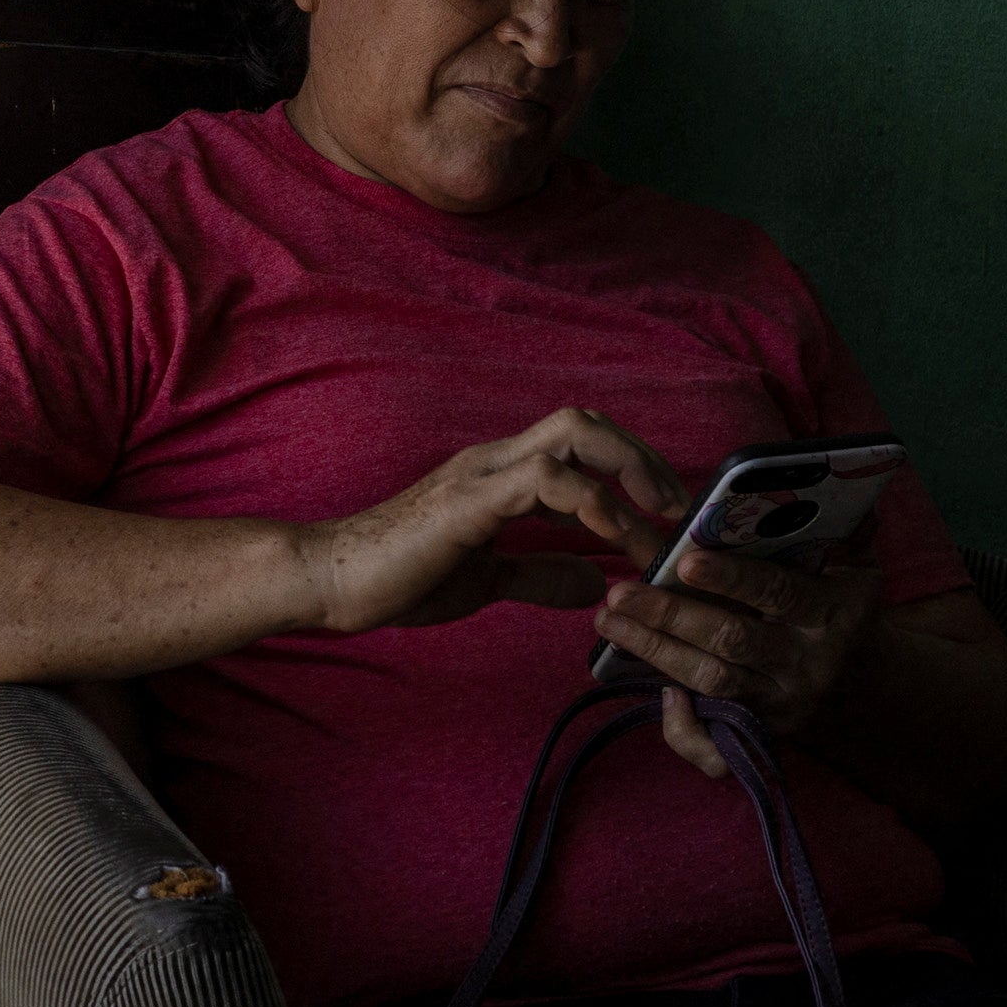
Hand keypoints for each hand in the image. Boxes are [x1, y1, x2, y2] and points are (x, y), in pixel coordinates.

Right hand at [293, 407, 680, 634]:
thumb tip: (591, 584)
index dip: (631, 468)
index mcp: (500, 475)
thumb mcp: (486, 580)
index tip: (663, 516)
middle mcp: (496, 460)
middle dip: (642, 458)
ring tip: (656, 526)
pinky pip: (548, 482)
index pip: (580, 444)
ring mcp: (483, 473)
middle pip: (586, 422)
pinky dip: (592, 505)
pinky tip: (610, 541)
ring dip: (630, 475)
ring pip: (575, 435)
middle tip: (675, 508)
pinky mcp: (471, 500)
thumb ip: (538, 575)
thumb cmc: (397, 577)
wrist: (330, 580)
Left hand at [597, 540, 885, 774]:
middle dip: (672, 616)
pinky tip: (655, 694)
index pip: (777, 592)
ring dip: (656, 652)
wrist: (867, 685)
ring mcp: (782, 702)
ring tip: (610, 622)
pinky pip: (719, 742)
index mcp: (831, 613)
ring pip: (712, 681)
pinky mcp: (763, 731)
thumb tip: (828, 486)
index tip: (685, 561)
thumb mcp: (859, 570)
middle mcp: (806, 662)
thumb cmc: (846, 610)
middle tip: (621, 592)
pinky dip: (684, 726)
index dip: (732, 579)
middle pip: (732, 640)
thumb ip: (846, 533)